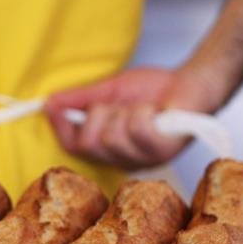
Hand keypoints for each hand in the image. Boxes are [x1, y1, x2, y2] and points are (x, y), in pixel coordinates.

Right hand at [44, 67, 222, 169]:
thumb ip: (79, 99)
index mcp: (109, 149)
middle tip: (117, 104)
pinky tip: (156, 111)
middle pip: (89, 143)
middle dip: (98, 114)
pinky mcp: (164, 151)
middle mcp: (124, 160)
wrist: (193, 83)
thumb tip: (49, 103)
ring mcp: (144, 159)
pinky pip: (137, 129)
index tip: (54, 107)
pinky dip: (144, 111)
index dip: (61, 128)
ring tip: (141, 108)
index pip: (73, 147)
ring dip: (124, 111)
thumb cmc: (154, 91)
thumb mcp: (109, 92)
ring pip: (112, 136)